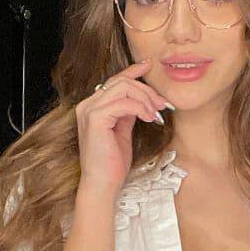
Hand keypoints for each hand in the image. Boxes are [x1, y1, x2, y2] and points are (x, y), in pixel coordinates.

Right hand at [75, 58, 173, 192]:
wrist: (102, 185)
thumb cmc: (112, 163)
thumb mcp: (122, 132)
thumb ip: (127, 114)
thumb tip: (141, 101)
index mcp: (92, 107)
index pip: (114, 81)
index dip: (133, 71)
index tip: (149, 65)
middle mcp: (87, 105)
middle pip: (121, 81)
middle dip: (146, 90)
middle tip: (162, 104)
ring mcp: (89, 111)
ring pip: (122, 88)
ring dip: (145, 98)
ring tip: (156, 113)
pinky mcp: (95, 119)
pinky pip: (123, 103)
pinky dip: (140, 108)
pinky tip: (148, 118)